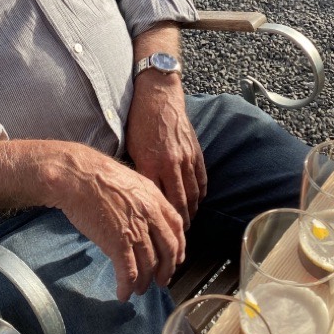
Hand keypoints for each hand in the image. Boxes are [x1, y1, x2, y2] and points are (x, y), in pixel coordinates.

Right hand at [57, 146, 185, 300]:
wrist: (77, 176)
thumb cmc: (96, 174)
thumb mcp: (129, 181)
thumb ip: (142, 200)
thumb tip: (143, 217)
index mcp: (154, 197)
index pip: (177, 226)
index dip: (179, 246)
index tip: (176, 258)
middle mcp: (150, 215)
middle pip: (168, 249)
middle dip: (167, 269)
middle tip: (161, 281)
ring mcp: (136, 230)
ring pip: (149, 264)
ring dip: (145, 281)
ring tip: (139, 289)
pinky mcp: (118, 244)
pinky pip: (129, 272)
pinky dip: (127, 286)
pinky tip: (123, 293)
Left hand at [125, 72, 206, 228]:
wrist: (158, 96)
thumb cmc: (139, 122)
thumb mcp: (131, 148)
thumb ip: (139, 172)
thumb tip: (140, 195)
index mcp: (151, 164)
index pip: (158, 201)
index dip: (160, 220)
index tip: (159, 232)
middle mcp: (171, 164)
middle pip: (179, 203)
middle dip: (180, 223)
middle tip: (178, 236)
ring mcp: (187, 159)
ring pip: (193, 194)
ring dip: (191, 211)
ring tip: (187, 223)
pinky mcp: (196, 152)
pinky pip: (202, 180)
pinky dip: (200, 194)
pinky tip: (196, 202)